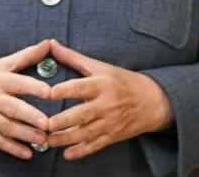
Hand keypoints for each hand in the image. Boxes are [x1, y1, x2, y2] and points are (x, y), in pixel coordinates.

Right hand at [0, 40, 52, 159]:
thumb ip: (26, 56)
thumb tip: (48, 43)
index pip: (18, 82)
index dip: (34, 87)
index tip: (49, 92)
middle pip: (13, 108)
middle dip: (30, 116)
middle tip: (47, 123)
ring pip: (8, 128)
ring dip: (26, 135)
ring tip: (43, 139)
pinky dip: (12, 148)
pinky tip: (27, 154)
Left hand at [46, 39, 173, 159]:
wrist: (154, 101)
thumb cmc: (123, 81)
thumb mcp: (100, 66)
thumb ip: (72, 57)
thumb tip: (50, 44)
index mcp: (102, 84)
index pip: (81, 87)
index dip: (64, 90)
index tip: (47, 93)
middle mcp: (107, 104)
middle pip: (82, 114)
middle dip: (62, 121)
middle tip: (44, 124)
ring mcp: (111, 122)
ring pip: (86, 133)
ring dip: (66, 139)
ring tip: (48, 140)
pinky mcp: (114, 135)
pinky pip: (96, 145)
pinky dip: (81, 151)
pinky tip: (67, 154)